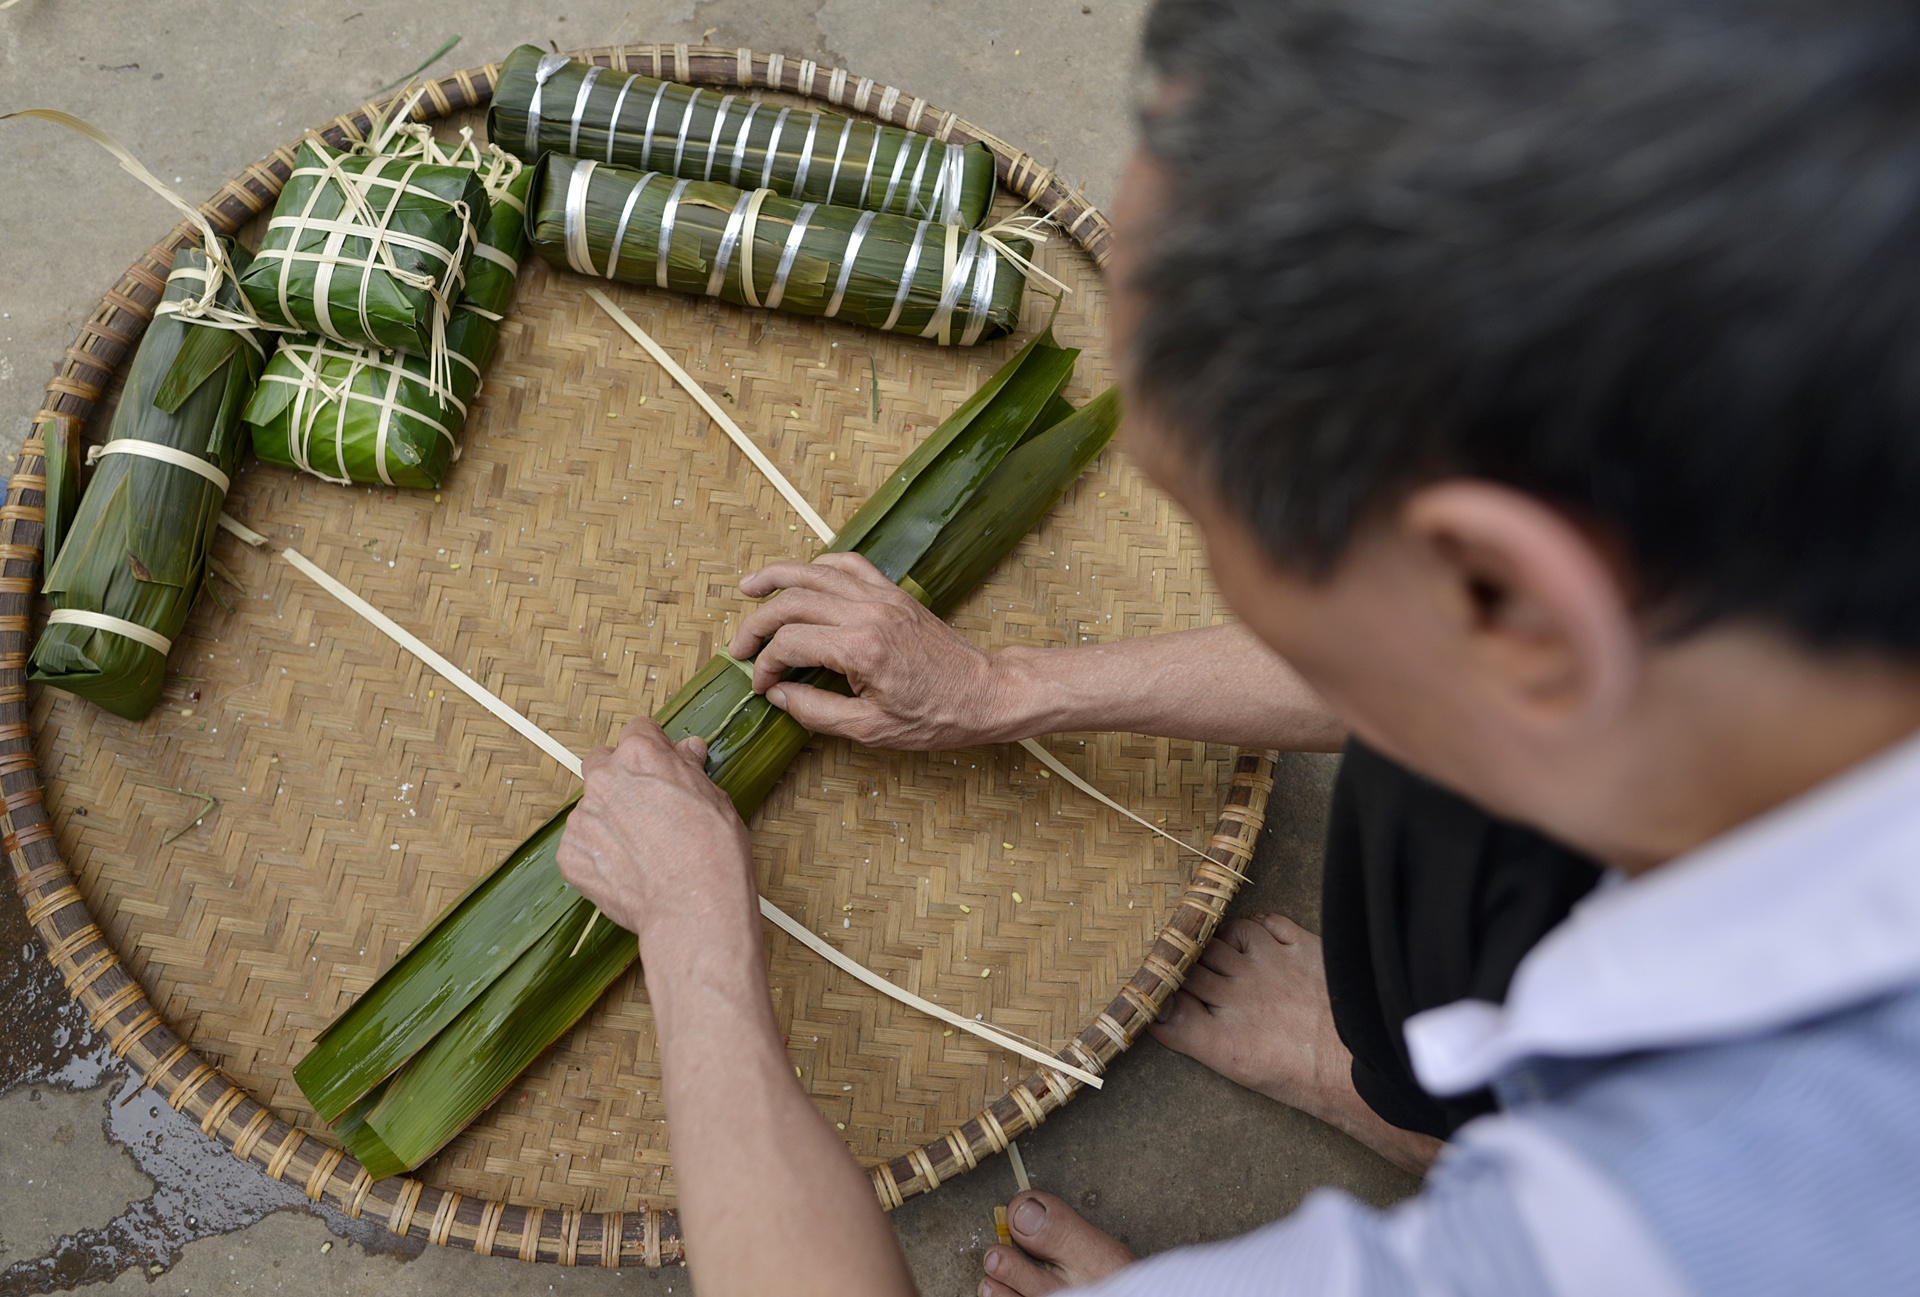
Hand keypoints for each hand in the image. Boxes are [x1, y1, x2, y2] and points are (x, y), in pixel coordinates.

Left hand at [556, 719, 754, 945]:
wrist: (694, 907)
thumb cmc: (714, 852)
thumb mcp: (714, 798)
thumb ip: (689, 769)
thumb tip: (686, 751)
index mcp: (640, 755)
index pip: (637, 731)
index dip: (653, 748)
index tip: (660, 764)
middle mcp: (604, 779)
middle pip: (602, 764)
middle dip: (620, 778)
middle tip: (647, 808)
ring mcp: (582, 818)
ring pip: (591, 808)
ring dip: (609, 820)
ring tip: (641, 850)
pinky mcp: (570, 855)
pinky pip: (580, 845)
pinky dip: (598, 854)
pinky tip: (627, 870)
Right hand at [727, 552, 1014, 749]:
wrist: (985, 693)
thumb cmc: (935, 717)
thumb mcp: (871, 729)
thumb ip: (817, 712)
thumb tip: (778, 696)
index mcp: (862, 648)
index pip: (791, 643)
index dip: (766, 666)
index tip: (762, 687)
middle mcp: (869, 612)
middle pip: (793, 601)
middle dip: (757, 625)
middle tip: (739, 650)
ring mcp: (882, 597)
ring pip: (816, 572)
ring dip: (777, 578)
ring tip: (747, 589)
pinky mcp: (894, 593)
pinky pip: (849, 565)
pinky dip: (819, 566)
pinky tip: (801, 578)